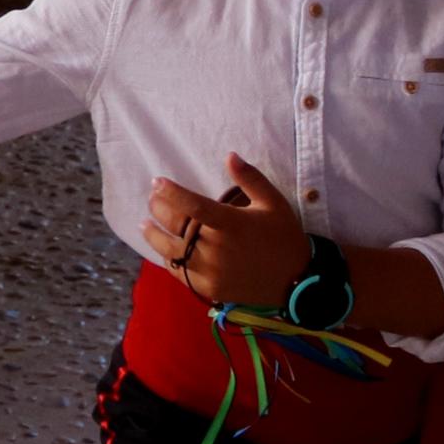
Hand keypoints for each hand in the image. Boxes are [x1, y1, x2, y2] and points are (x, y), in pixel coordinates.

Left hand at [144, 155, 314, 309]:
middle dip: (159, 209)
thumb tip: (229, 155)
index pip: (192, 205)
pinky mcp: (209, 289)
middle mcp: (216, 248)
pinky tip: (164, 250)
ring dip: (154, 236)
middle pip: (176, 225)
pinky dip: (169, 260)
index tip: (156, 182)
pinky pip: (180, 273)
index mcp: (231, 224)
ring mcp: (211, 271)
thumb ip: (250, 178)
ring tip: (145, 224)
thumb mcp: (273, 203)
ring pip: (170, 251)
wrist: (298, 281)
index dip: (171, 192)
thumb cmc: (285, 237)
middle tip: (152, 199)